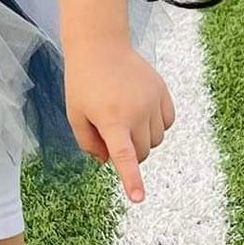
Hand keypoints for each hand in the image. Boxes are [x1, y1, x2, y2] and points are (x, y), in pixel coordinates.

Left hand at [64, 39, 174, 203]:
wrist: (100, 46)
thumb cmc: (82, 83)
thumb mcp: (75, 115)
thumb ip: (88, 144)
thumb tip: (107, 163)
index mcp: (111, 120)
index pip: (124, 156)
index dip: (132, 179)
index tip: (139, 198)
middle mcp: (136, 112)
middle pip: (142, 152)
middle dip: (131, 153)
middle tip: (112, 135)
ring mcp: (152, 100)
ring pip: (156, 140)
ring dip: (143, 139)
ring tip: (126, 119)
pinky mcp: (162, 91)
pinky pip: (168, 122)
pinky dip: (157, 126)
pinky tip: (142, 113)